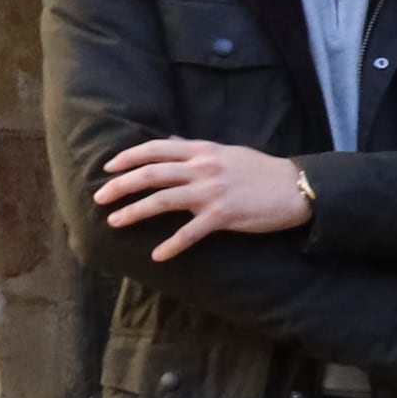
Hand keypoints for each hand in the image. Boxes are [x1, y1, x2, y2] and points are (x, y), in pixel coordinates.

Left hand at [95, 135, 311, 259]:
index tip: (108, 168)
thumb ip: (196, 148)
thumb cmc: (263, 171)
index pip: (155, 149)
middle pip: (151, 174)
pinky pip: (190, 232)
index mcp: (202, 151)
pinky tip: (158, 255)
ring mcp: (212, 192)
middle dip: (121, 186)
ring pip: (162, 200)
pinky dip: (172, 245)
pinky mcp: (223, 216)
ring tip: (115, 222)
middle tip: (100, 198)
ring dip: (134, 212)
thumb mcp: (227, 152)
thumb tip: (171, 142)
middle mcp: (202, 168)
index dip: (128, 157)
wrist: (296, 188)